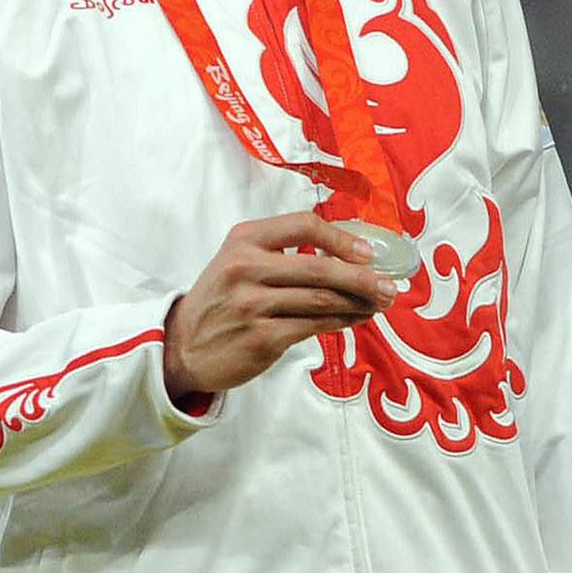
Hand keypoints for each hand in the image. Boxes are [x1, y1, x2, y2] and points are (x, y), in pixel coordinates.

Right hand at [162, 211, 398, 400]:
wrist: (181, 346)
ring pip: (322, 299)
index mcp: (245, 239)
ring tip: (380, 303)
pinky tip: (356, 319)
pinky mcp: (260, 337)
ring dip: (359, 302)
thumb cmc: (222, 300)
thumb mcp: (240, 261)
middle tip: (390, 285)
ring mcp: (251, 304)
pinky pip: (314, 326)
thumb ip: (284, 252)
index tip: (369, 253)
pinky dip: (342, 322)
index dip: (343, 238)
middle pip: (320, 267)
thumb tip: (350, 255)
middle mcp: (245, 268)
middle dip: (363, 277)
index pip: (304, 225)